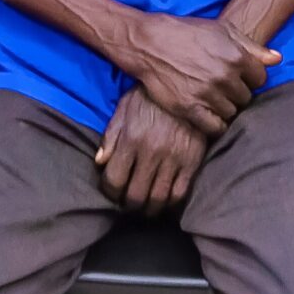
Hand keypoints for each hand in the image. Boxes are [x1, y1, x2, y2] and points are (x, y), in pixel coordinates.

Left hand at [95, 87, 208, 213]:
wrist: (189, 84)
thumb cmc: (151, 96)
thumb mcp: (126, 107)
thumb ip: (111, 135)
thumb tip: (100, 162)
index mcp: (131, 139)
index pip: (114, 180)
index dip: (110, 193)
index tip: (112, 193)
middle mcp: (151, 152)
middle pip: (135, 195)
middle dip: (128, 205)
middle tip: (128, 203)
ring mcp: (174, 158)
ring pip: (158, 199)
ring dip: (149, 209)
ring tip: (146, 206)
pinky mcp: (193, 161)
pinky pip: (180, 193)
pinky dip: (170, 203)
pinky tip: (165, 200)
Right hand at [116, 12, 276, 134]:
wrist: (149, 43)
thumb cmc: (187, 33)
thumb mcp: (222, 30)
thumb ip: (253, 47)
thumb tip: (277, 59)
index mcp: (236, 56)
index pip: (260, 80)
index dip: (249, 78)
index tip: (238, 77)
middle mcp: (224, 76)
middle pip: (246, 98)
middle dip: (236, 93)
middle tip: (222, 87)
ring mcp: (207, 94)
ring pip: (232, 113)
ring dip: (225, 108)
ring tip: (212, 98)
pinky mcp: (190, 108)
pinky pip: (215, 128)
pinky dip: (215, 125)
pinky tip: (209, 115)